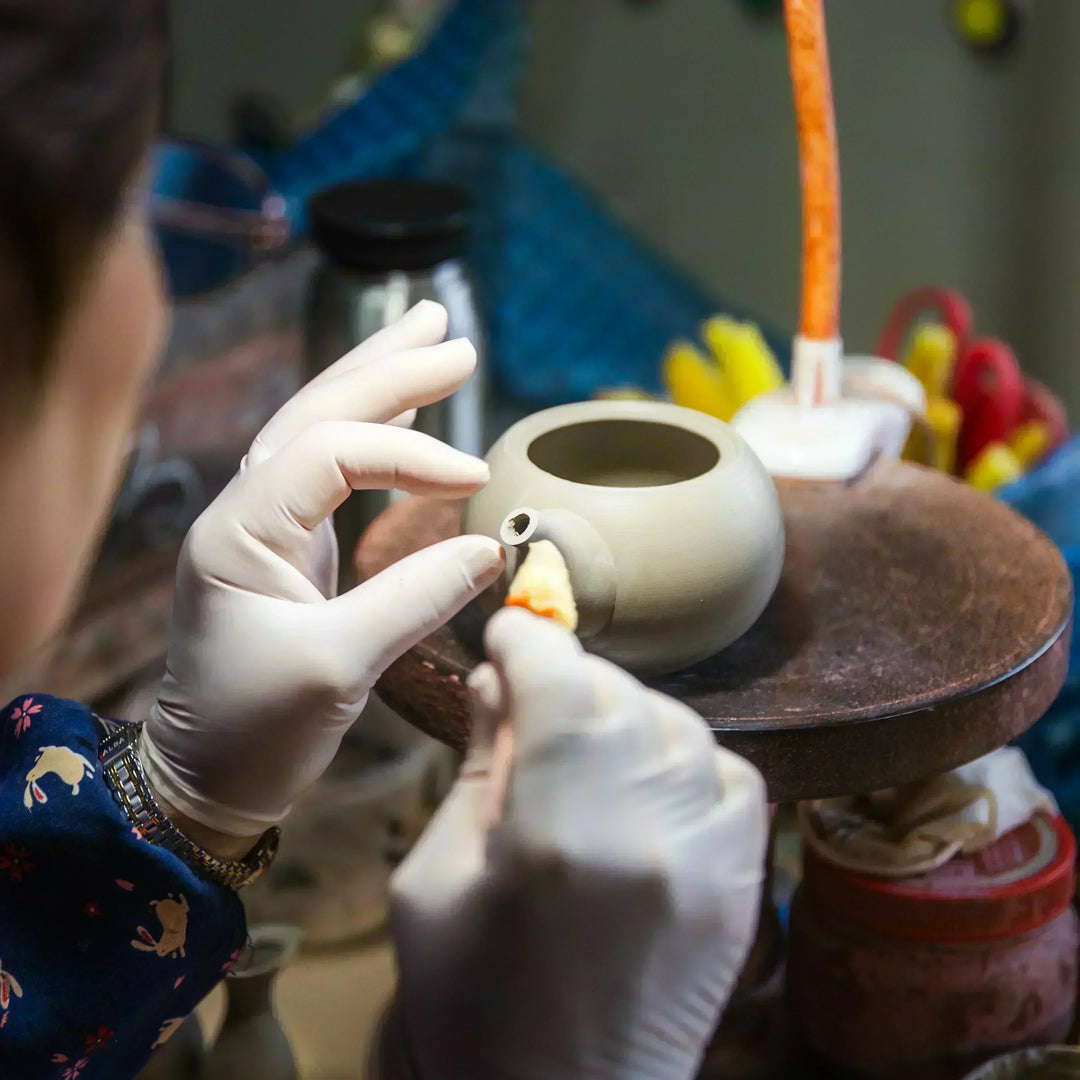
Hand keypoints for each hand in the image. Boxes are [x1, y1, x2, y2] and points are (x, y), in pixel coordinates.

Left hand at [141, 301, 503, 839]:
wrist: (204, 779)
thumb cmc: (255, 731)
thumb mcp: (339, 667)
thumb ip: (415, 597)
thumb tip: (492, 546)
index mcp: (241, 529)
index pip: (332, 453)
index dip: (410, 456)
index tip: (477, 482)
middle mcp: (245, 511)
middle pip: (318, 412)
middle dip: (388, 369)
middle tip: (454, 338)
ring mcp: (264, 526)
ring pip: (319, 428)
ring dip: (376, 381)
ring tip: (430, 337)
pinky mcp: (288, 549)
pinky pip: (331, 470)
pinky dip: (374, 434)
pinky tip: (407, 414)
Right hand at [389, 608, 767, 1079]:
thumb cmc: (471, 1009)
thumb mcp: (436, 885)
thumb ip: (477, 770)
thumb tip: (498, 680)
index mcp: (556, 837)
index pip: (559, 683)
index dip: (529, 640)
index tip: (507, 633)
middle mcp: (647, 835)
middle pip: (618, 694)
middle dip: (567, 678)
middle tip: (530, 698)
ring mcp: (708, 861)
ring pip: (678, 724)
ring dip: (625, 713)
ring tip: (583, 743)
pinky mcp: (741, 887)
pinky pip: (732, 774)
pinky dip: (687, 757)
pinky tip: (646, 781)